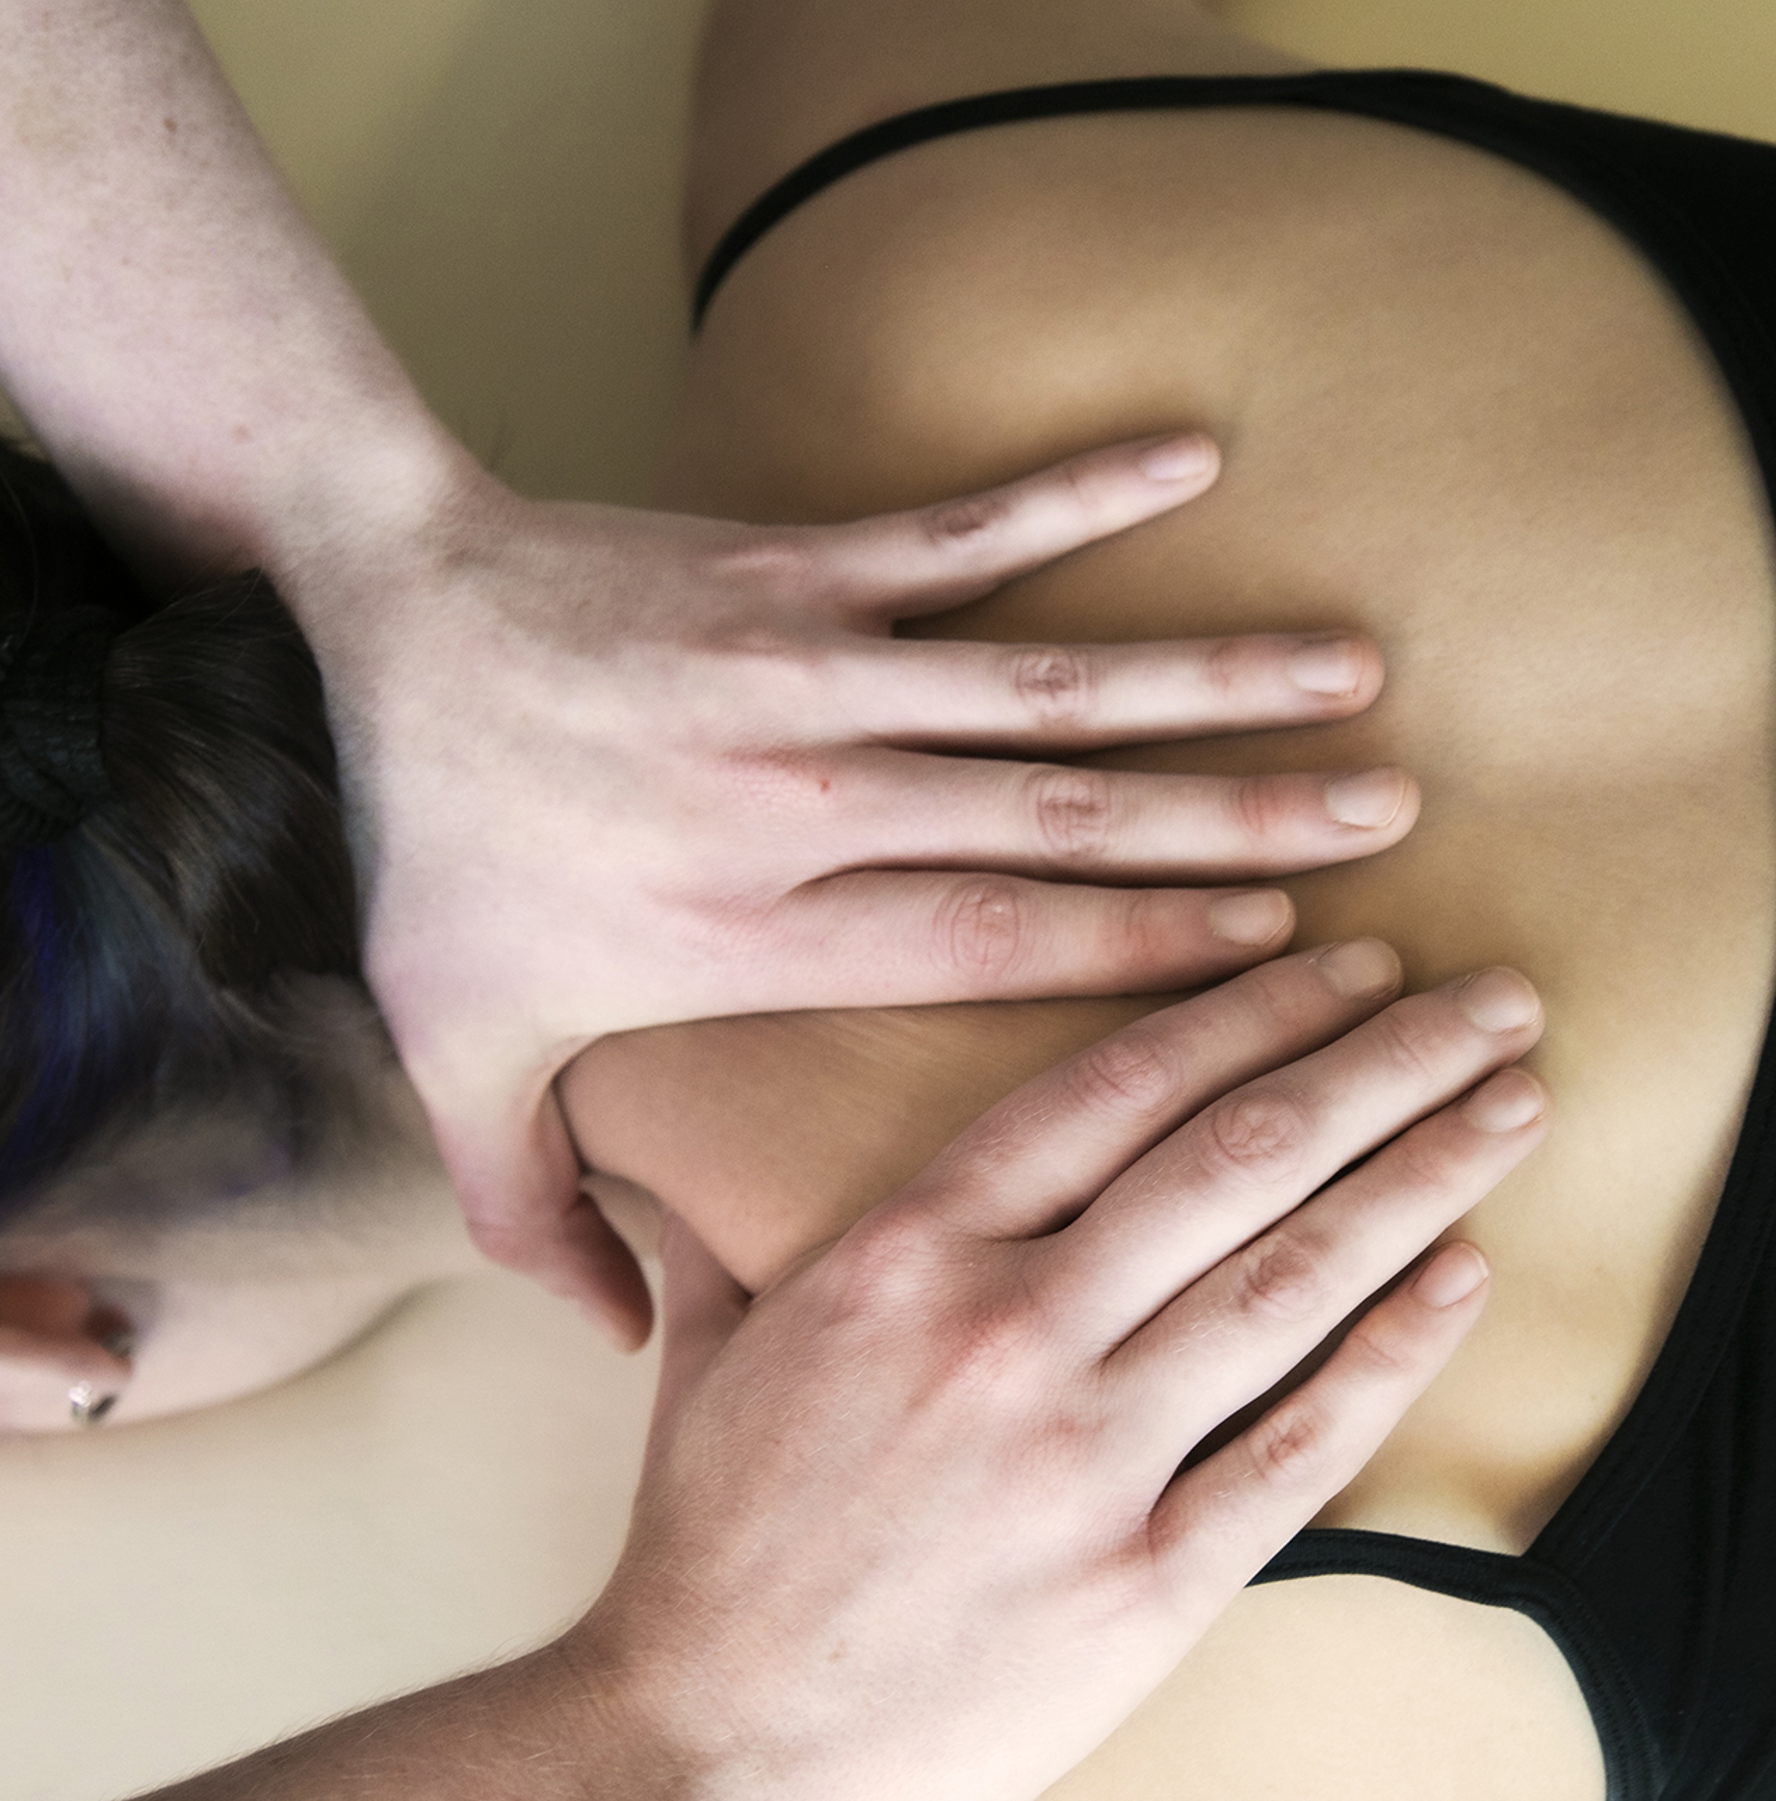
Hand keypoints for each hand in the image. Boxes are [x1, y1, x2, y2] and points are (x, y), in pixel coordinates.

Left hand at [299, 437, 1408, 1343]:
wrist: (367, 624)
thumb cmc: (427, 852)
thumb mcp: (456, 1056)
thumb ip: (535, 1211)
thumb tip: (623, 1335)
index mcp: (750, 932)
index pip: (986, 948)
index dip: (1143, 952)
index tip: (1281, 956)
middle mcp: (802, 800)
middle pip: (1053, 822)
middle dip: (1232, 824)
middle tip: (1382, 827)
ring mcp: (804, 669)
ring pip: (1039, 683)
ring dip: (1205, 677)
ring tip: (1350, 674)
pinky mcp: (791, 564)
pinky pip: (954, 530)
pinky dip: (1073, 496)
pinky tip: (1195, 465)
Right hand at [585, 944, 1546, 1800]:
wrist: (695, 1762)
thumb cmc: (701, 1566)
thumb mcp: (709, 1369)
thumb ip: (719, 1244)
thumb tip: (671, 1169)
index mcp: (900, 1258)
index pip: (1114, 1091)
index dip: (1252, 1013)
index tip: (1349, 965)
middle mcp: (1006, 1332)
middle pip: (1238, 1156)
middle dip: (1385, 1060)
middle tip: (1492, 1002)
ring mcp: (1083, 1460)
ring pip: (1291, 1278)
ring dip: (1424, 1176)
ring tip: (1514, 1103)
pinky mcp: (1141, 1587)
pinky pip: (1298, 1449)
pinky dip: (1392, 1354)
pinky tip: (1465, 1280)